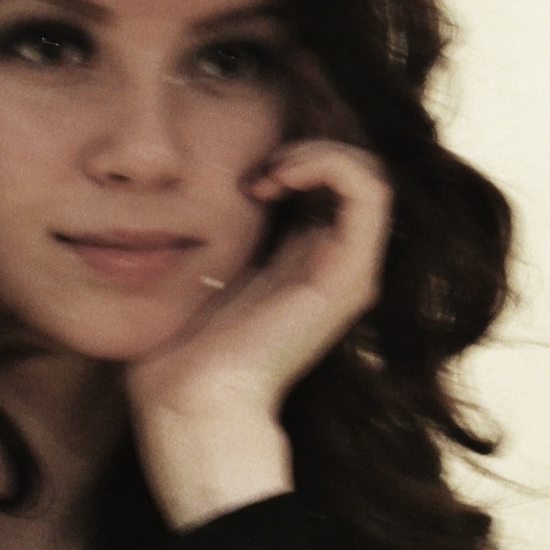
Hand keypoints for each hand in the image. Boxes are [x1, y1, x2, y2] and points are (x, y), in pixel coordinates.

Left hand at [128, 139, 392, 529]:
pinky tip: (276, 179)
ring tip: (268, 172)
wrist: (190, 403)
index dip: (294, 154)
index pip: (330, 180)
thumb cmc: (179, 345)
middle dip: (307, 146)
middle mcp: (336, 262)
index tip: (241, 174)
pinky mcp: (350, 277)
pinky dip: (328, 164)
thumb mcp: (200, 266)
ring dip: (319, 150)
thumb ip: (215, 226)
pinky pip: (368, 192)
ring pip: (369, 173)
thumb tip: (195, 181)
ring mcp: (349, 270)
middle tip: (255, 170)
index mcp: (304, 259)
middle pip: (354, 171)